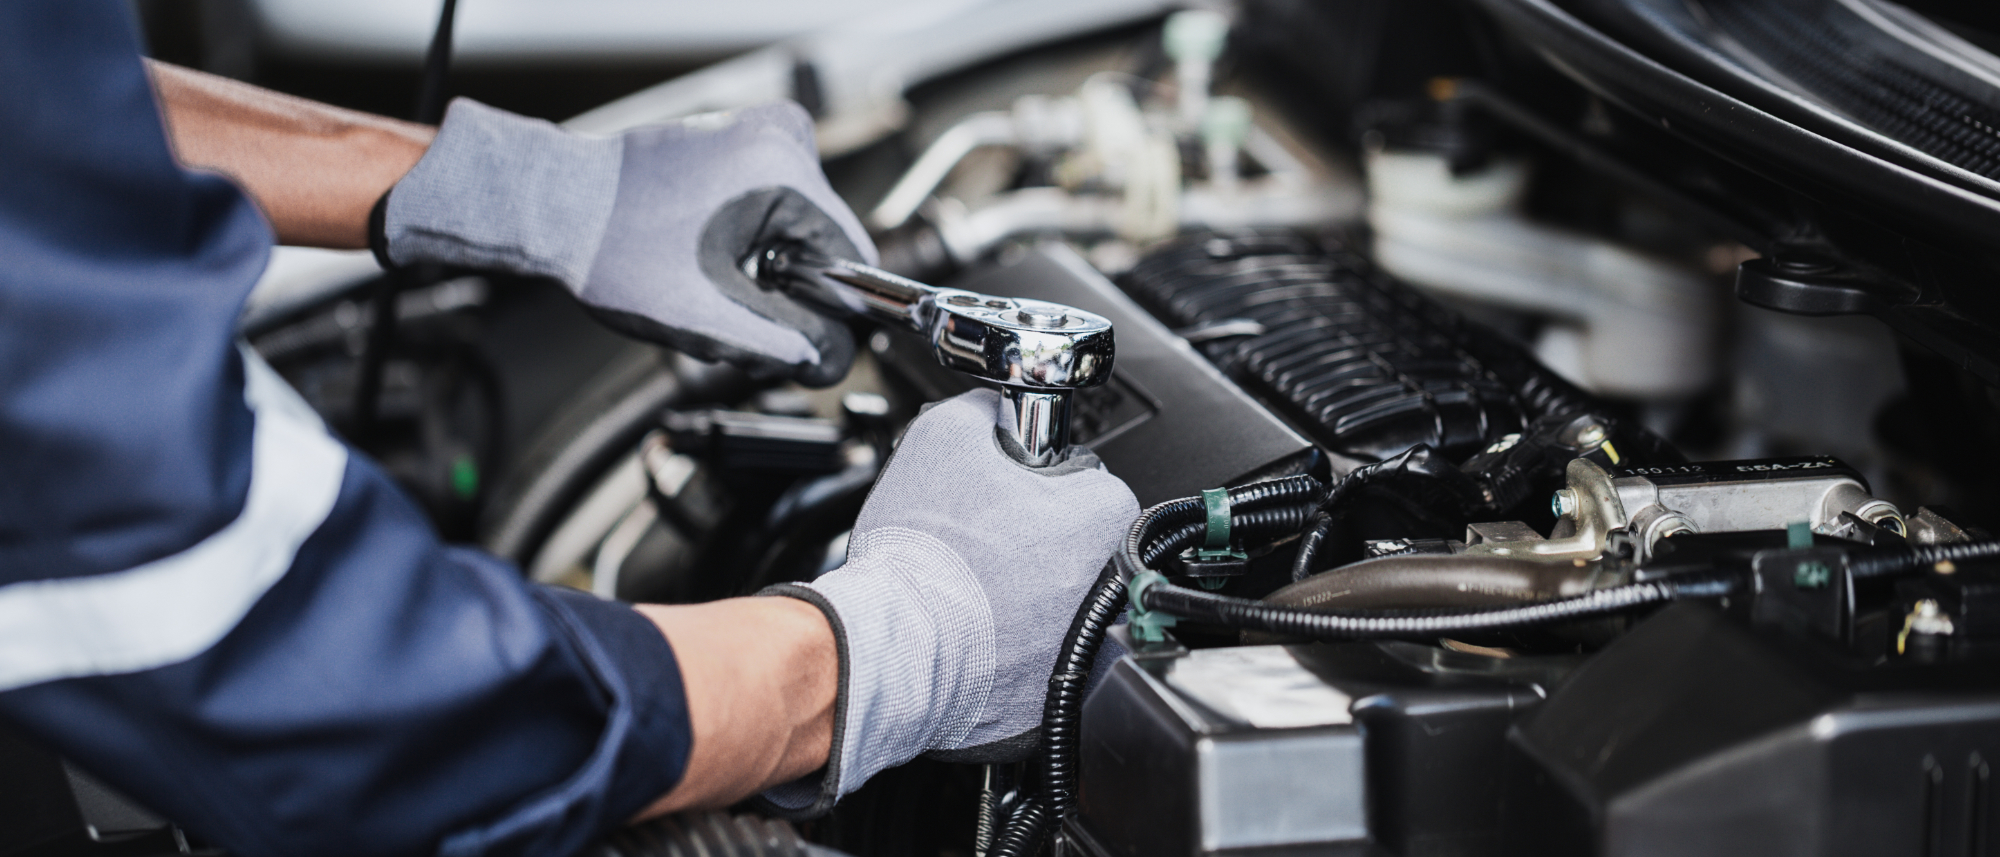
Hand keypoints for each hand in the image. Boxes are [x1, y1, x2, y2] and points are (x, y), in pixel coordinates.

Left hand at [375, 99, 872, 386]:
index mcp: (783, 172)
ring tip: (712, 279)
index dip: (836, 311)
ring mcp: (761, 130)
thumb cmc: (613, 252)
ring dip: (771, 268)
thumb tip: (833, 360)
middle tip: (732, 308)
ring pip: (802, 228)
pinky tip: (707, 253)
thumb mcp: (708, 318)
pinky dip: (754, 240)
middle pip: (827, 242)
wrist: (554, 206)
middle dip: (793, 289)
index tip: (800, 338)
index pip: (854, 257)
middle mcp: (780, 136)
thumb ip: (785, 344)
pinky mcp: (741, 137)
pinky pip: (777, 204)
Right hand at [760, 389, 1139, 816]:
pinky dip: (1010, 637)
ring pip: (1056, 595)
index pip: (1083, 476)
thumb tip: (991, 408)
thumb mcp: (943, 434)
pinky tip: (972, 622)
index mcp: (1103, 513)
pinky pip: (1037, 648)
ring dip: (1022, 584)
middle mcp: (1112, 581)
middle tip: (980, 534)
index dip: (1034, 476)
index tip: (1004, 487)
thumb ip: (982, 408)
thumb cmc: (925, 553)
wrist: (898, 645)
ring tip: (971, 579)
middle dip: (1032, 531)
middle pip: (1074, 538)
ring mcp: (1089, 641)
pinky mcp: (1056, 689)